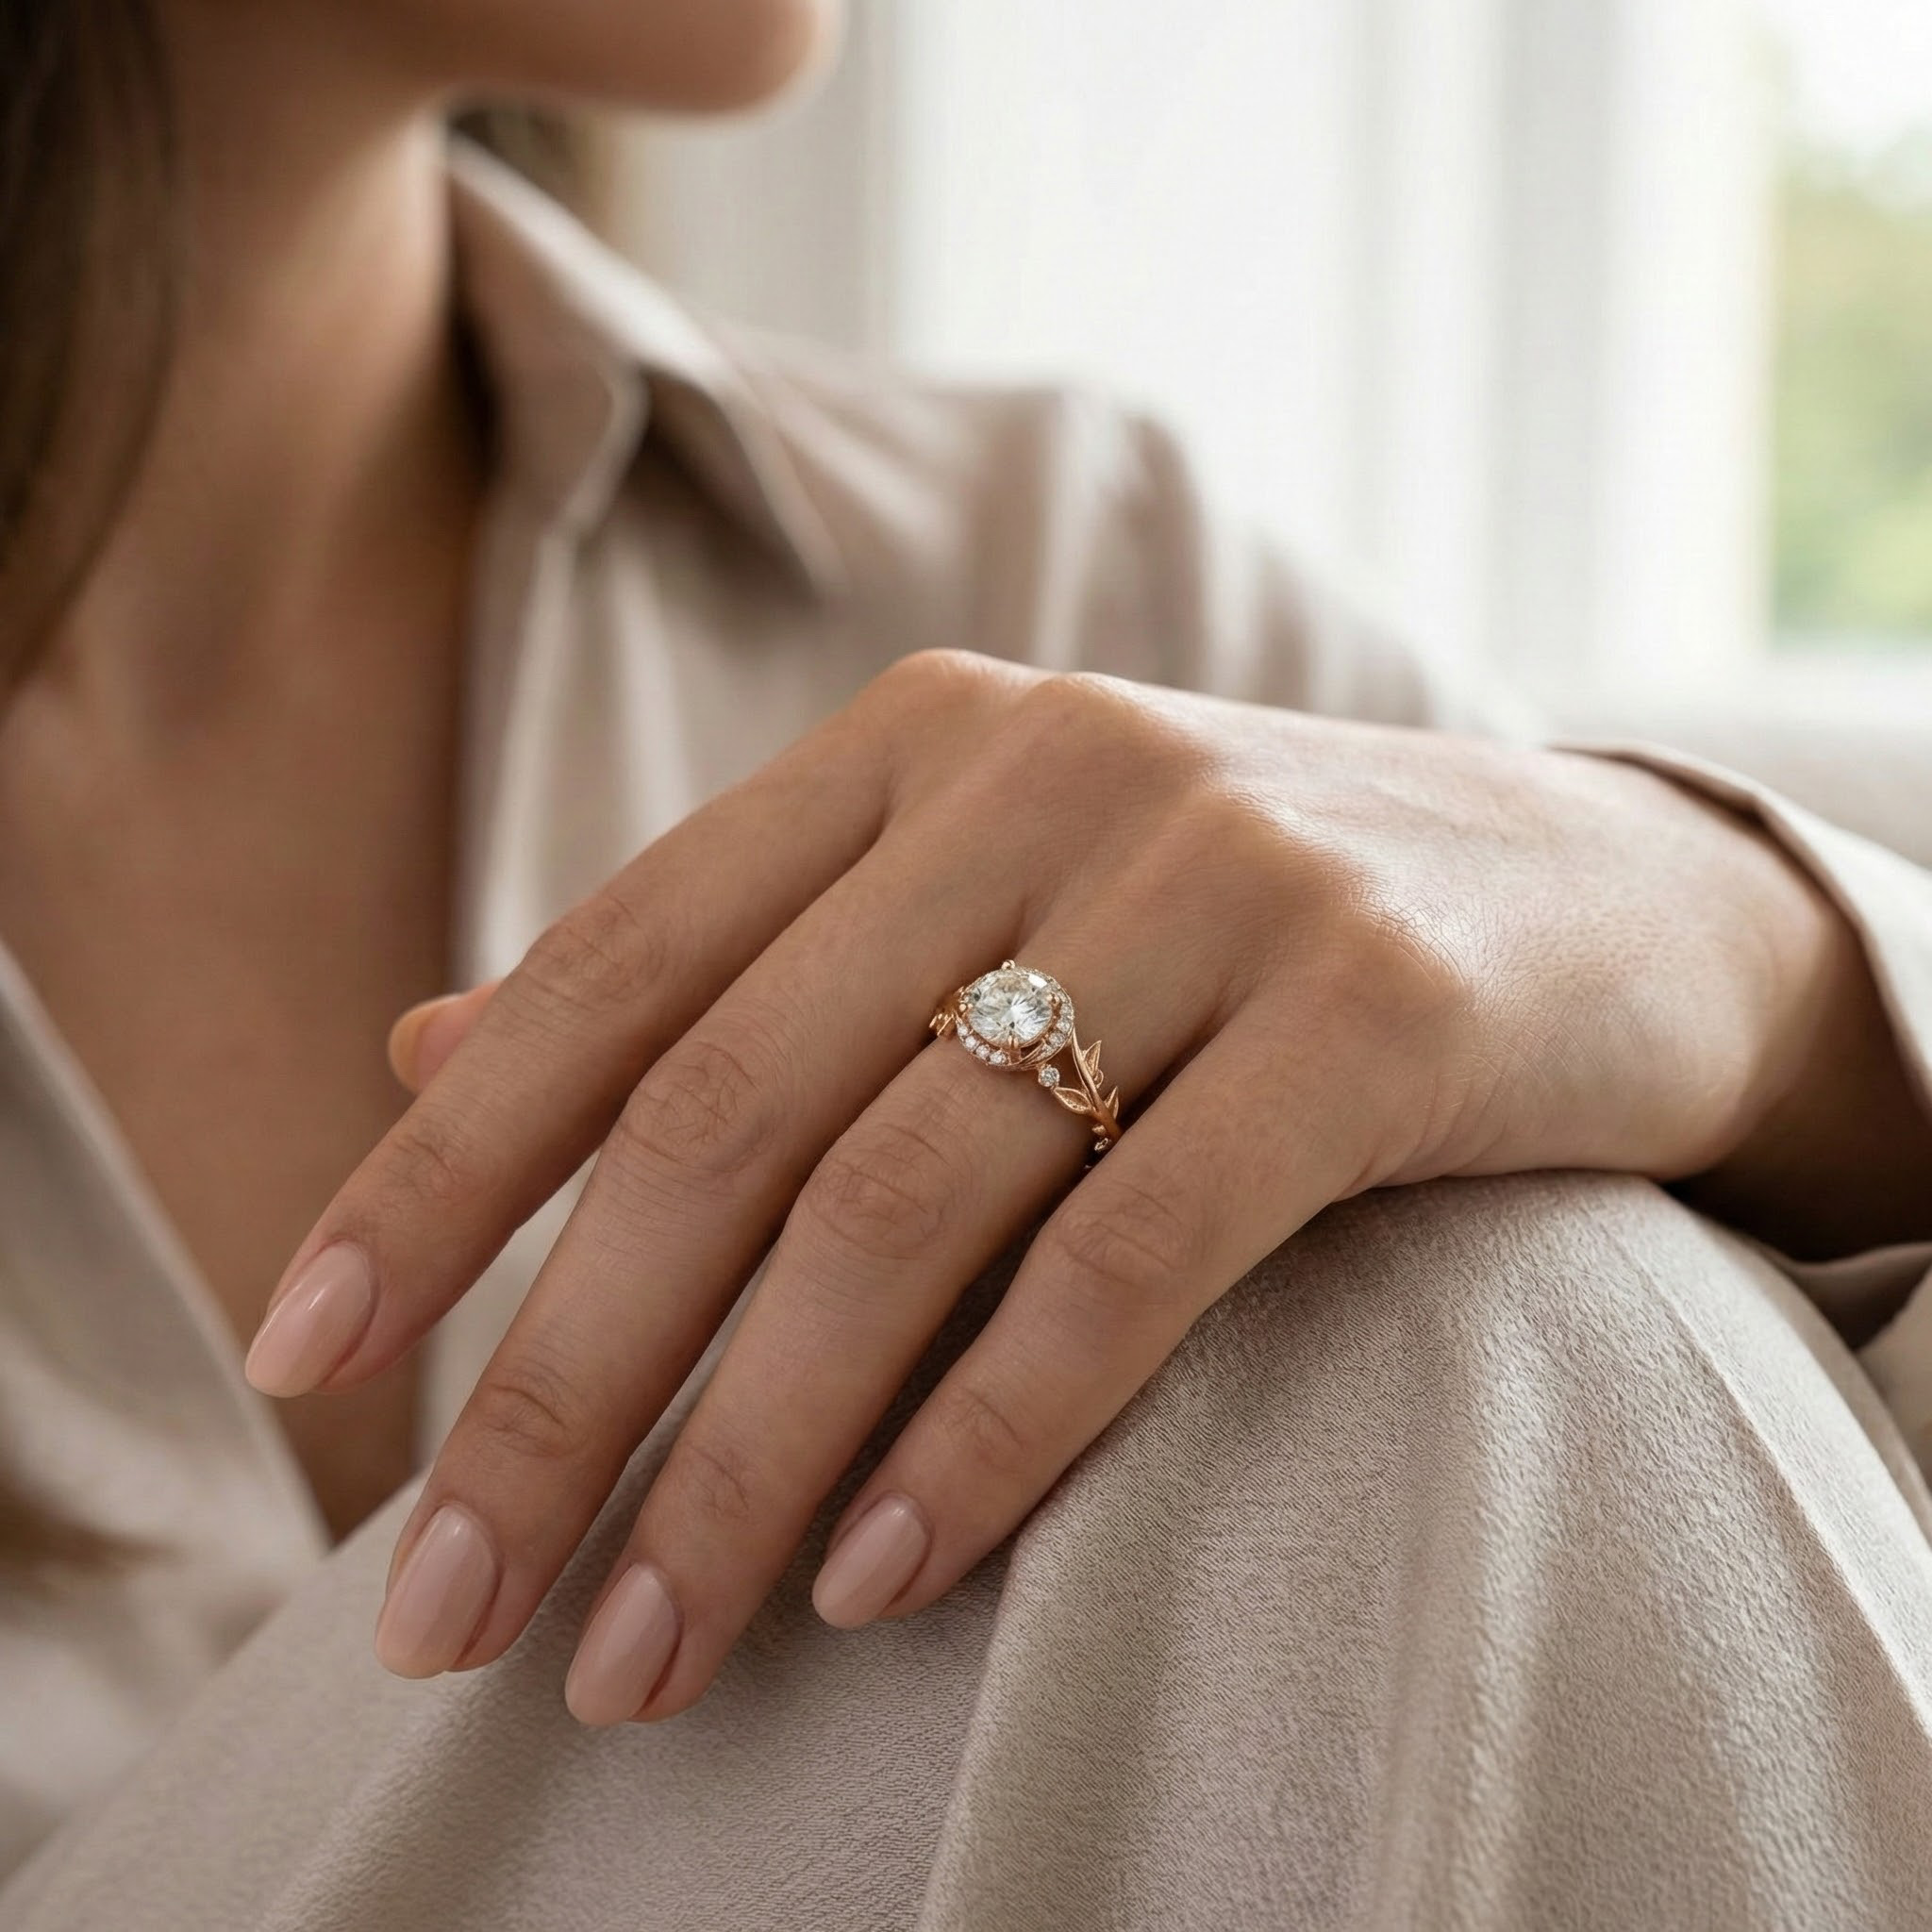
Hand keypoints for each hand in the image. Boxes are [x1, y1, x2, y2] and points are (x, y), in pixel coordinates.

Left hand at [245, 651, 1905, 1723]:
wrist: (1598, 897)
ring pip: (904, 1202)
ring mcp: (1217, 876)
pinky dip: (984, 1428)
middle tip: (445, 1606)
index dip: (439, 1176)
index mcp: (911, 748)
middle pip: (727, 1111)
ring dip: (744, 1458)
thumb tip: (425, 1053)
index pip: (613, 970)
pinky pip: (1129, 1251)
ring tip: (639, 1651)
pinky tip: (877, 1574)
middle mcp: (1041, 774)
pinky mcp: (1377, 1005)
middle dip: (558, 1381)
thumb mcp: (976, 903)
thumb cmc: (1240, 931)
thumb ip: (720, 970)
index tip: (302, 1365)